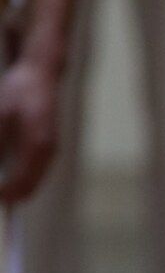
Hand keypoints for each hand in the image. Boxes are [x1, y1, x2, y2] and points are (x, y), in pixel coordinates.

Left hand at [0, 54, 59, 204]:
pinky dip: (19, 180)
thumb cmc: (17, 94)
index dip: (3, 194)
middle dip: (8, 195)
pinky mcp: (47, 150)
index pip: (19, 184)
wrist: (40, 77)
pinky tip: (6, 177)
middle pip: (27, 189)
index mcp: (37, 147)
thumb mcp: (0, 119)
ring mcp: (50, 153)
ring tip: (0, 187)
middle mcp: (47, 154)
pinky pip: (33, 174)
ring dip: (14, 188)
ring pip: (31, 184)